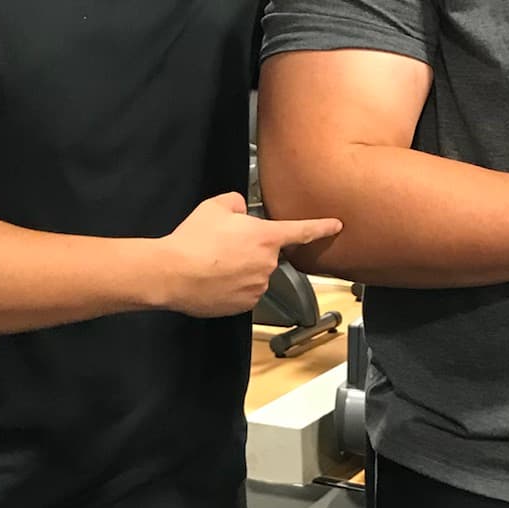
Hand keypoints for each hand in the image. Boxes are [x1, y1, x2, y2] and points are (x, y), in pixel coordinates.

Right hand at [161, 193, 341, 317]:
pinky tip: (213, 280)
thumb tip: (240, 209)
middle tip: (222, 246)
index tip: (336, 226)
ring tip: (213, 264)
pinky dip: (232, 287)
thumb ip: (236, 202)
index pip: (302, 230)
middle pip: (267, 253)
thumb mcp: (215, 207)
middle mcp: (267, 263)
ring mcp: (257, 287)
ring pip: (255, 274)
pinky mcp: (245, 305)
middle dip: (250, 249)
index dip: (322, 227)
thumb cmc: (193, 240)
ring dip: (240, 269)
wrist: (172, 273)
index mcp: (266, 237)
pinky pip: (245, 293)